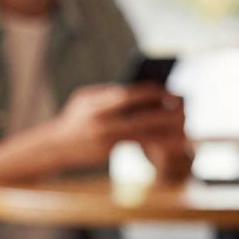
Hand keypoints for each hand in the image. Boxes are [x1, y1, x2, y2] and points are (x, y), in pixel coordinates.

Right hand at [40, 85, 186, 169]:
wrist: (54, 146)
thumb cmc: (75, 119)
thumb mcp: (85, 100)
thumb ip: (109, 94)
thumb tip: (140, 88)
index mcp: (95, 102)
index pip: (128, 94)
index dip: (151, 92)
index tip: (169, 91)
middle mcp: (99, 119)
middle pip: (140, 114)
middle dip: (165, 111)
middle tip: (185, 107)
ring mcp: (104, 136)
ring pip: (143, 132)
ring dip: (166, 129)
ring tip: (185, 126)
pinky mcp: (108, 150)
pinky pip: (138, 145)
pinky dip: (158, 142)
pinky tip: (173, 142)